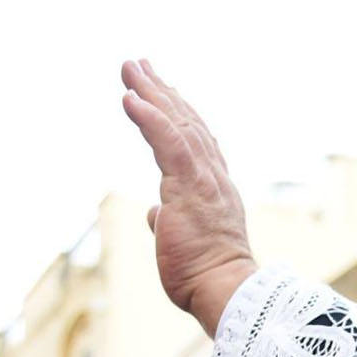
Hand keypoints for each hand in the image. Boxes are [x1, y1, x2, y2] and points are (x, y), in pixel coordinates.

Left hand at [120, 60, 256, 334]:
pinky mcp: (187, 186)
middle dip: (161, 91)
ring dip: (151, 92)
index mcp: (212, 190)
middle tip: (139, 64)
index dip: (178, 114)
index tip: (161, 91)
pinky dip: (149, 116)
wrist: (226, 292)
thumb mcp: (183, 244)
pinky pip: (167, 141)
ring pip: (176, 124)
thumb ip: (171, 221)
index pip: (195, 142)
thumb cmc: (206, 278)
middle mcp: (211, 177)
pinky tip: (131, 97)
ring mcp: (201, 179)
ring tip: (131, 67)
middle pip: (185, 122)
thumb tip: (155, 214)